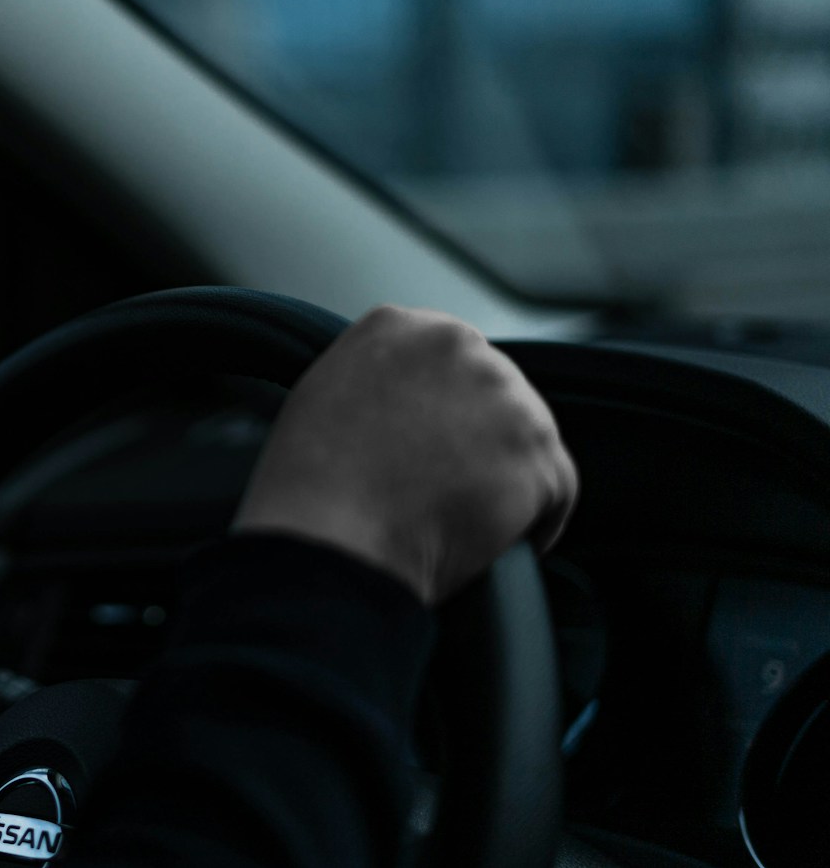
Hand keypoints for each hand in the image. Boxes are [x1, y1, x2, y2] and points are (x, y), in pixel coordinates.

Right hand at [233, 305, 576, 603]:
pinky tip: (497, 542)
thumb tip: (412, 405)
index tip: (430, 446)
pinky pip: (557, 490)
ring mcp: (505, 395)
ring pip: (528, 439)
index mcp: (400, 325)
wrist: (328, 536)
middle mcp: (458, 345)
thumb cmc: (310, 485)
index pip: (449, 359)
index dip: (442, 410)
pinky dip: (536, 521)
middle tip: (444, 489)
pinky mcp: (537, 451)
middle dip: (479, 439)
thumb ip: (377, 378)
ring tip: (463, 520)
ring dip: (506, 478)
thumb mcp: (325, 396)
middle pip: (495, 392)